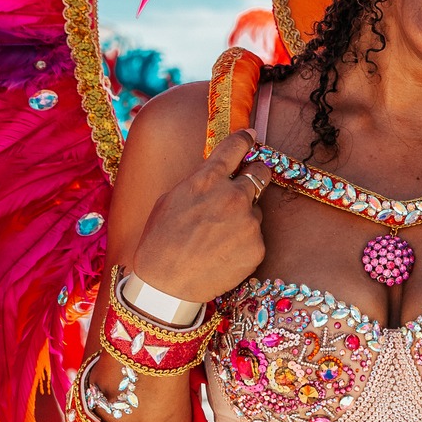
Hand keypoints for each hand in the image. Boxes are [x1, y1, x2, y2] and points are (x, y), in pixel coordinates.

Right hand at [126, 130, 267, 302]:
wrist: (166, 284)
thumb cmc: (160, 241)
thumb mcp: (171, 199)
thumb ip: (200, 181)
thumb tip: (217, 171)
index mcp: (208, 179)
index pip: (237, 146)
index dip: (246, 139)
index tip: (251, 137)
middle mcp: (233, 195)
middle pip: (261, 172)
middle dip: (255, 176)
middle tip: (244, 188)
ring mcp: (248, 222)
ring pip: (257, 209)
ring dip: (244, 216)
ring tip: (218, 237)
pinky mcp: (257, 246)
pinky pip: (256, 236)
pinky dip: (244, 242)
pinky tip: (223, 253)